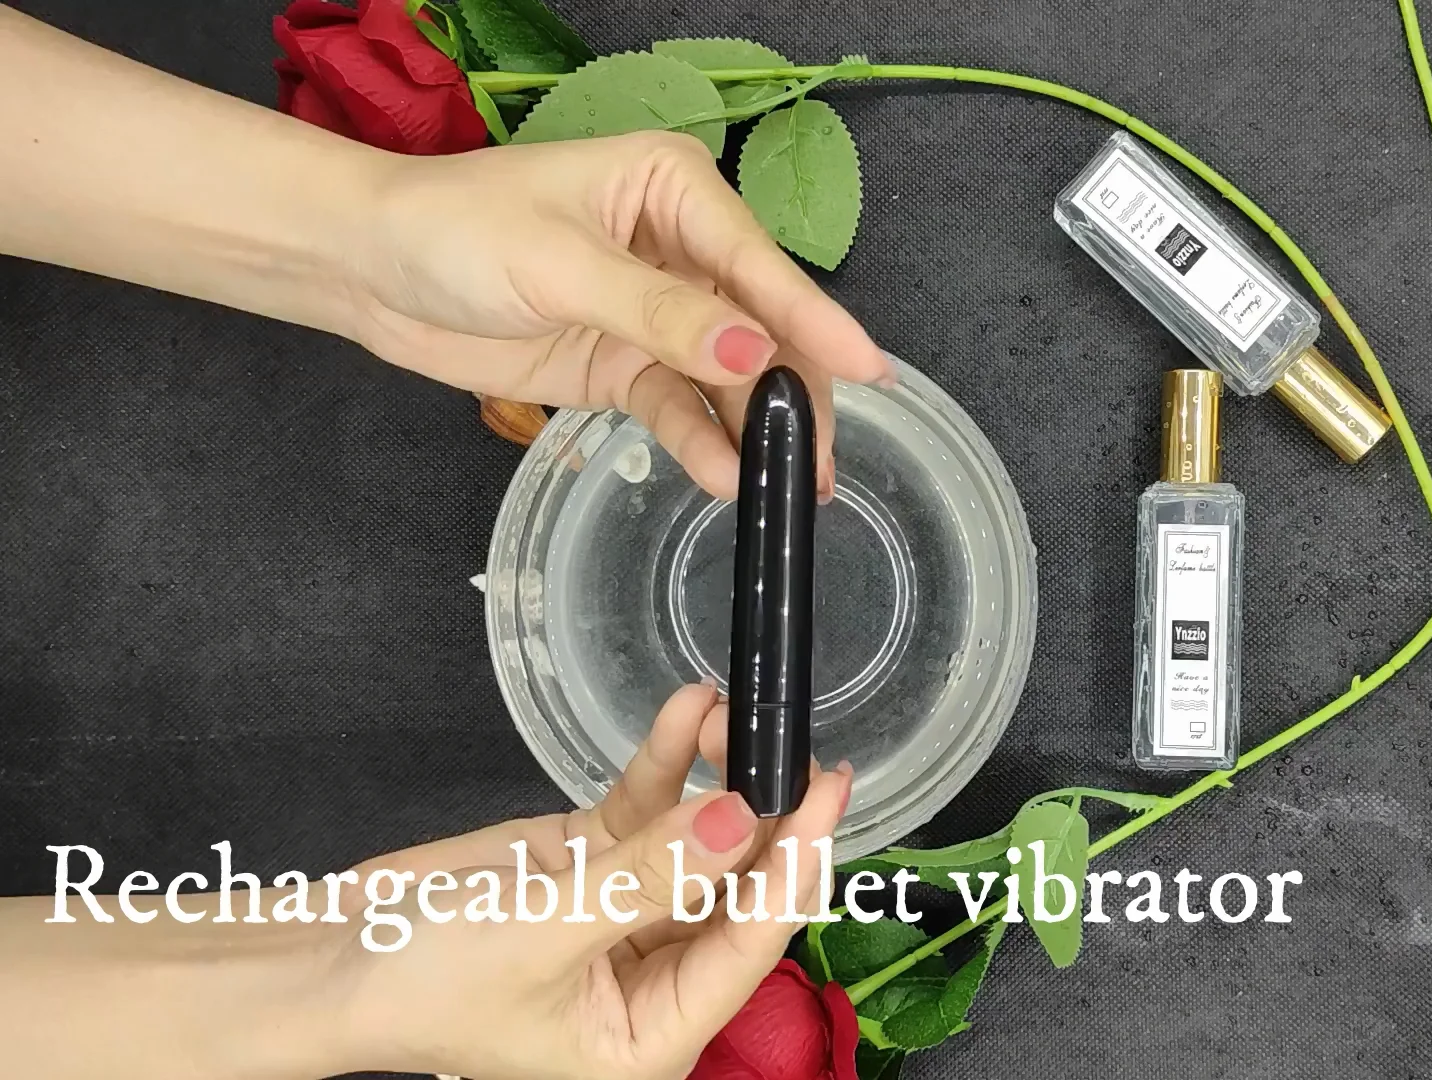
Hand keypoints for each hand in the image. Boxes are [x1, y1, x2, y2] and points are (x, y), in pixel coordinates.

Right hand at [325, 682, 852, 1078]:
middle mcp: (653, 978)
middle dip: (762, 811)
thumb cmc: (420, 990)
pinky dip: (669, 762)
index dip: (795, 865)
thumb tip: (734, 820)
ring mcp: (627, 912)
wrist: (328, 962)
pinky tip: (689, 713)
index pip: (751, 943)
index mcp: (653, 1036)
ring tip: (734, 712)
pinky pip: (649, 808)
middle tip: (793, 742)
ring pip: (699, 838)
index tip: (825, 794)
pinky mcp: (595, 862)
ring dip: (717, 773)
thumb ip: (647, 878)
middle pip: (736, 887)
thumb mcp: (542, 935)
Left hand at [341, 132, 890, 500]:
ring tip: (782, 488)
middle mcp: (680, 248)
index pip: (758, 264)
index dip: (813, 320)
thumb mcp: (560, 267)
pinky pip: (679, 410)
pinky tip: (722, 477)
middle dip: (791, 392)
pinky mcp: (625, 367)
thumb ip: (661, 316)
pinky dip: (701, 444)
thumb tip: (751, 355)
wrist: (367, 271)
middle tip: (817, 460)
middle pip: (760, 328)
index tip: (867, 367)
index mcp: (673, 189)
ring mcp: (657, 315)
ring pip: (728, 380)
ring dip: (752, 432)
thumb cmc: (453, 231)